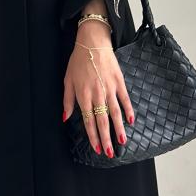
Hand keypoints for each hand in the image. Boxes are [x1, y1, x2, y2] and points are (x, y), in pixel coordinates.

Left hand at [63, 22, 134, 156]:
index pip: (88, 121)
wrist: (92, 42)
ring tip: (122, 141)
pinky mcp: (118, 81)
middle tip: (110, 152)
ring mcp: (109, 88)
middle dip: (106, 138)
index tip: (97, 148)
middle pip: (102, 120)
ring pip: (115, 112)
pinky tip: (130, 120)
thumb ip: (67, 100)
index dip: (93, 136)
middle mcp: (97, 94)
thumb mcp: (68, 80)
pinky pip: (125, 99)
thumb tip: (65, 118)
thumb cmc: (78, 61)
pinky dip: (128, 110)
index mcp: (83, 95)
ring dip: (118, 128)